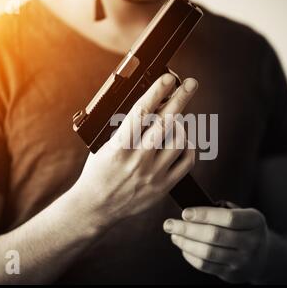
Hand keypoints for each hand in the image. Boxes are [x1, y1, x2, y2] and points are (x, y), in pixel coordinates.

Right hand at [70, 73, 197, 227]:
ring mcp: (153, 174)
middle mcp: (138, 159)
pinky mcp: (163, 186)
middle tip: (191, 83)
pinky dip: (188, 147)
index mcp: (119, 147)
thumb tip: (148, 106)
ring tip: (177, 119)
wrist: (95, 208)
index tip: (167, 79)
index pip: (141, 114)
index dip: (156, 93)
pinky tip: (183, 141)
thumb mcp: (104, 146)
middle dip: (180, 99)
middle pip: (165, 123)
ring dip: (182, 124)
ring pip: (179, 141)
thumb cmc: (98, 173)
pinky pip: (187, 162)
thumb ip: (125, 130)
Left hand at [163, 204, 269, 283]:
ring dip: (185, 243)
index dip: (205, 214)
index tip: (185, 212)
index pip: (228, 218)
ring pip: (208, 253)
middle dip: (188, 229)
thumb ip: (220, 209)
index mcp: (255, 221)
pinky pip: (206, 266)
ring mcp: (243, 261)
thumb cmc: (243, 227)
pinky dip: (190, 255)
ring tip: (174, 235)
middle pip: (214, 236)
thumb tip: (191, 207)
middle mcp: (252, 242)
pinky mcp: (232, 274)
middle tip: (169, 224)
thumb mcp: (242, 213)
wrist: (263, 256)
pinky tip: (183, 246)